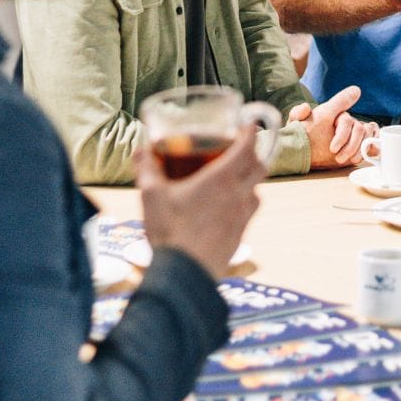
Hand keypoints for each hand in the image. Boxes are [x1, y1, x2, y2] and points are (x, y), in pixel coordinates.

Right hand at [136, 119, 265, 279]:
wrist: (184, 275)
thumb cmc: (169, 232)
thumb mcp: (151, 196)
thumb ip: (147, 169)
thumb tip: (140, 149)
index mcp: (221, 180)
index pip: (246, 148)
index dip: (249, 133)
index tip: (248, 125)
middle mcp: (238, 196)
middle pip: (259, 167)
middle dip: (253, 154)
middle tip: (239, 150)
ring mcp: (242, 218)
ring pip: (257, 191)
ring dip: (250, 181)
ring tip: (232, 180)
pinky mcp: (240, 237)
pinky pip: (248, 213)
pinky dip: (243, 203)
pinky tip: (224, 209)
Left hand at [289, 85, 374, 169]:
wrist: (306, 151)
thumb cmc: (303, 136)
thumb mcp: (297, 124)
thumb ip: (298, 113)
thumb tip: (306, 106)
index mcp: (334, 114)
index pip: (346, 120)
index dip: (341, 135)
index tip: (332, 149)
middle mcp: (348, 121)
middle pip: (359, 128)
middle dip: (350, 145)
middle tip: (338, 158)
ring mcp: (355, 131)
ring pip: (368, 134)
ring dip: (360, 149)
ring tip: (350, 160)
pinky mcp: (361, 142)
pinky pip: (374, 139)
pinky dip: (374, 146)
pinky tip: (367, 155)